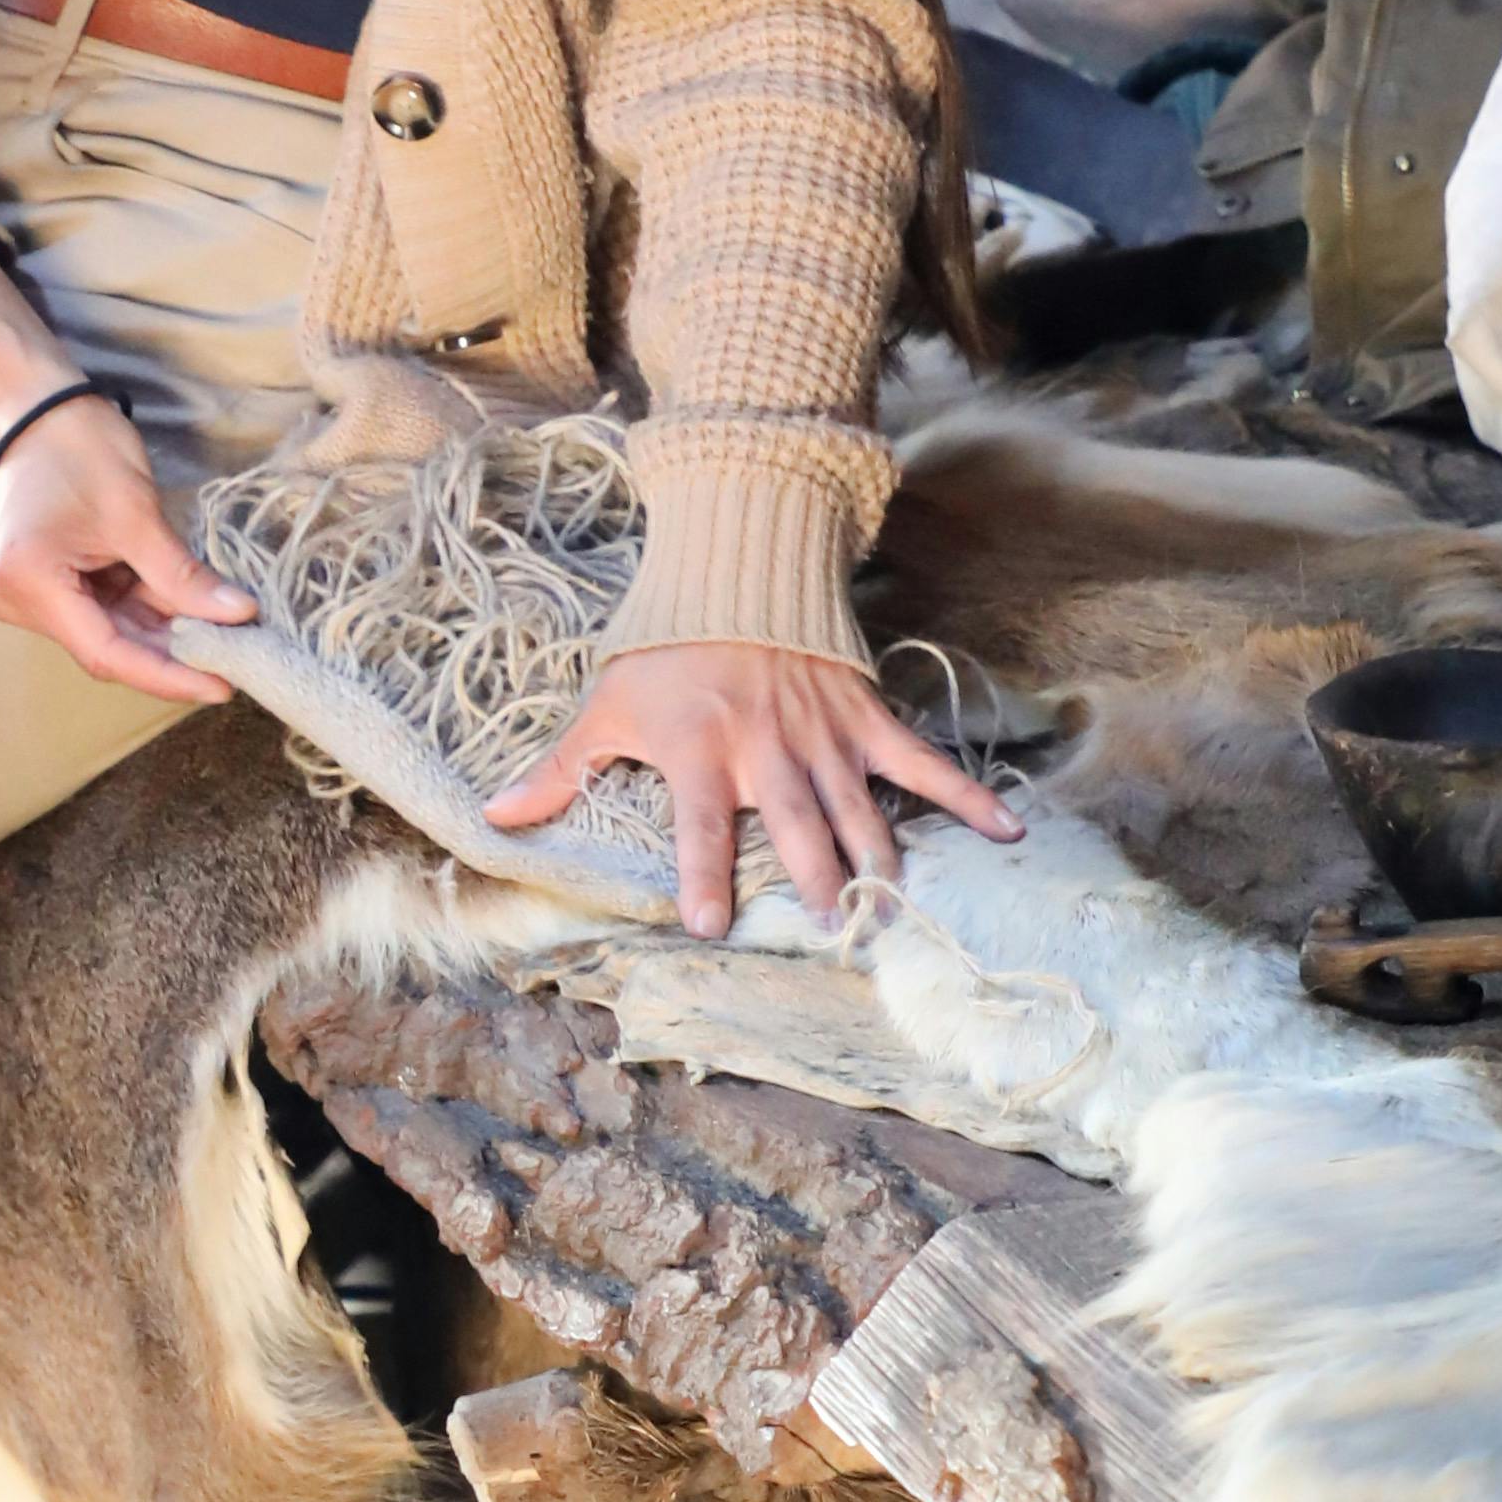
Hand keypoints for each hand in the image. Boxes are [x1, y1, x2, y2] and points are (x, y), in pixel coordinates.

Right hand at [0, 227, 257, 708]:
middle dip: (173, 652)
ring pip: (108, 632)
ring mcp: (27, 596)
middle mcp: (17, 601)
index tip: (222, 686)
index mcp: (29, 583)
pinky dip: (146, 610)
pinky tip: (189, 609)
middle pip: (107, 647)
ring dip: (163, 630)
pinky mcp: (44, 586)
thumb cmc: (80, 447)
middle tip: (236, 658)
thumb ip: (182, 575)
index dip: (169, 674)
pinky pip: (101, 611)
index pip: (108, 652)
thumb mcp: (136, 513)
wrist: (36, 408)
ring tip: (222, 631)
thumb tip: (239, 617)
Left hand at [483, 639, 1019, 938]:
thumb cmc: (664, 651)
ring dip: (880, 859)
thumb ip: (558, 771)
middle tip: (836, 929)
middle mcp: (767, 748)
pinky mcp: (866, 718)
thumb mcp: (605, 707)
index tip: (709, 923)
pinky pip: (922, 762)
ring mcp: (825, 735)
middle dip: (819, 879)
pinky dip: (967, 796)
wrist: (736, 572)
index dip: (701, 871)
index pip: (698, 822)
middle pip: (798, 825)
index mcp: (700, 749)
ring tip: (892, 910)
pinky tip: (1008, 832)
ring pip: (860, 807)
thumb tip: (494, 820)